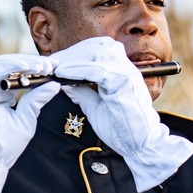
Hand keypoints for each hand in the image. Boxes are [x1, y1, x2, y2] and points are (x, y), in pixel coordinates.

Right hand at [0, 54, 60, 192]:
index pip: (12, 73)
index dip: (32, 67)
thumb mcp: (26, 119)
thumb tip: (54, 85)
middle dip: (26, 63)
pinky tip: (20, 68)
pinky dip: (0, 68)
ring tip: (35, 66)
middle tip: (47, 64)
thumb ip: (36, 101)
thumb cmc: (6, 147)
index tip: (52, 66)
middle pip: (2, 66)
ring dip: (15, 62)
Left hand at [51, 37, 192, 191]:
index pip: (100, 48)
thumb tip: (64, 82)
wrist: (141, 146)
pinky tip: (62, 74)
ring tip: (54, 67)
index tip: (56, 60)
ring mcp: (128, 75)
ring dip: (72, 59)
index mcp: (122, 71)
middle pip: (98, 46)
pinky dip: (77, 69)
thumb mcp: (95, 107)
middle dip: (71, 52)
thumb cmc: (122, 129)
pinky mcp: (125, 85)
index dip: (77, 50)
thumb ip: (82, 92)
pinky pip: (98, 70)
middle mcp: (127, 69)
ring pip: (97, 54)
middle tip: (50, 61)